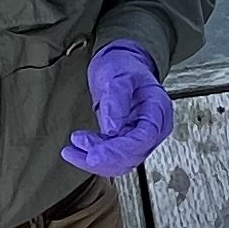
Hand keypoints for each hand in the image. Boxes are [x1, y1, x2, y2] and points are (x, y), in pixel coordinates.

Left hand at [61, 42, 172, 174]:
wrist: (121, 65)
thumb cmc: (123, 66)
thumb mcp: (118, 75)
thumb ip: (116, 100)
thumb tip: (112, 129)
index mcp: (158, 109)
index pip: (143, 139)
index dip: (119, 151)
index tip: (94, 154)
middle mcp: (153, 127)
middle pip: (133, 155)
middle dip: (103, 158)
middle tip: (75, 152)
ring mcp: (141, 136)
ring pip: (122, 162)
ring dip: (96, 160)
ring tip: (70, 150)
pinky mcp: (127, 141)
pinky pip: (113, 157)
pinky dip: (94, 156)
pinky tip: (77, 149)